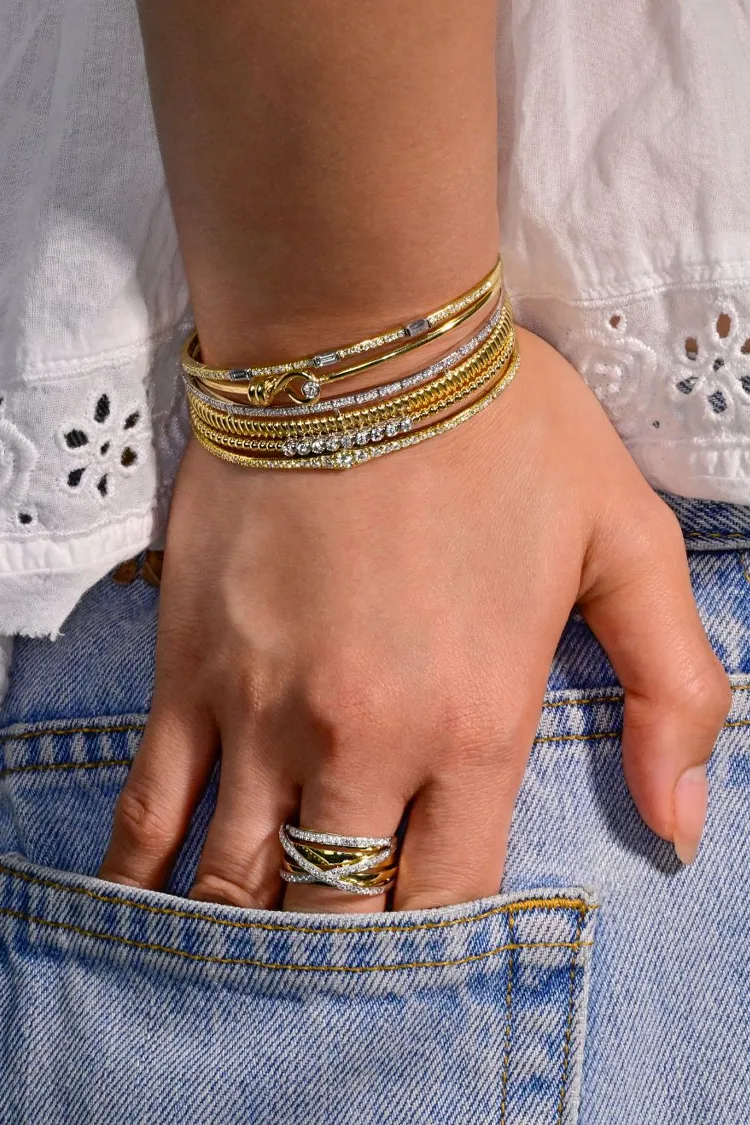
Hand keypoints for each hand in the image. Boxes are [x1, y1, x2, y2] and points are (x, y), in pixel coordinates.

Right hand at [98, 326, 730, 912]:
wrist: (362, 342)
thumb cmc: (501, 433)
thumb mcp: (628, 542)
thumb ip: (673, 690)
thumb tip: (683, 826)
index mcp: (473, 726)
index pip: (446, 898)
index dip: (432, 941)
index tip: (418, 939)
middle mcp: (360, 742)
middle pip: (336, 909)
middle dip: (340, 947)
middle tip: (337, 946)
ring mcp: (260, 712)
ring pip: (240, 879)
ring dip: (246, 929)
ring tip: (251, 947)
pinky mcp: (187, 670)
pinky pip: (150, 804)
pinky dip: (145, 870)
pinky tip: (144, 904)